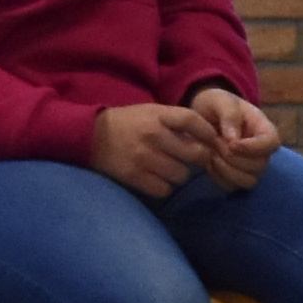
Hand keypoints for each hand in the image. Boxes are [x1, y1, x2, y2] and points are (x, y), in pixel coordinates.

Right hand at [87, 100, 208, 199]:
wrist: (91, 136)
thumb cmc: (127, 123)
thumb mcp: (151, 112)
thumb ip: (175, 122)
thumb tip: (206, 137)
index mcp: (158, 115)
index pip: (193, 120)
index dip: (208, 132)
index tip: (211, 140)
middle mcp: (153, 135)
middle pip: (195, 153)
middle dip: (199, 158)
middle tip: (193, 159)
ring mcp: (144, 158)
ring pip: (182, 175)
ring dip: (179, 174)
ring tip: (170, 169)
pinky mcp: (135, 176)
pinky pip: (164, 189)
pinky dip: (164, 187)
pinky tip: (157, 179)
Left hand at [181, 85, 278, 188]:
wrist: (202, 116)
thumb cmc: (217, 105)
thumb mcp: (221, 100)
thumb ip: (230, 115)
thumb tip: (234, 139)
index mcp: (264, 129)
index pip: (272, 143)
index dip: (254, 147)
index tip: (232, 143)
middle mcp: (261, 151)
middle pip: (259, 166)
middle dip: (234, 158)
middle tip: (215, 143)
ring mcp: (250, 167)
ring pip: (248, 181)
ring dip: (227, 170)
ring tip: (211, 154)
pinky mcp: (236, 178)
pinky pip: (232, 187)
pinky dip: (218, 177)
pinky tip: (208, 163)